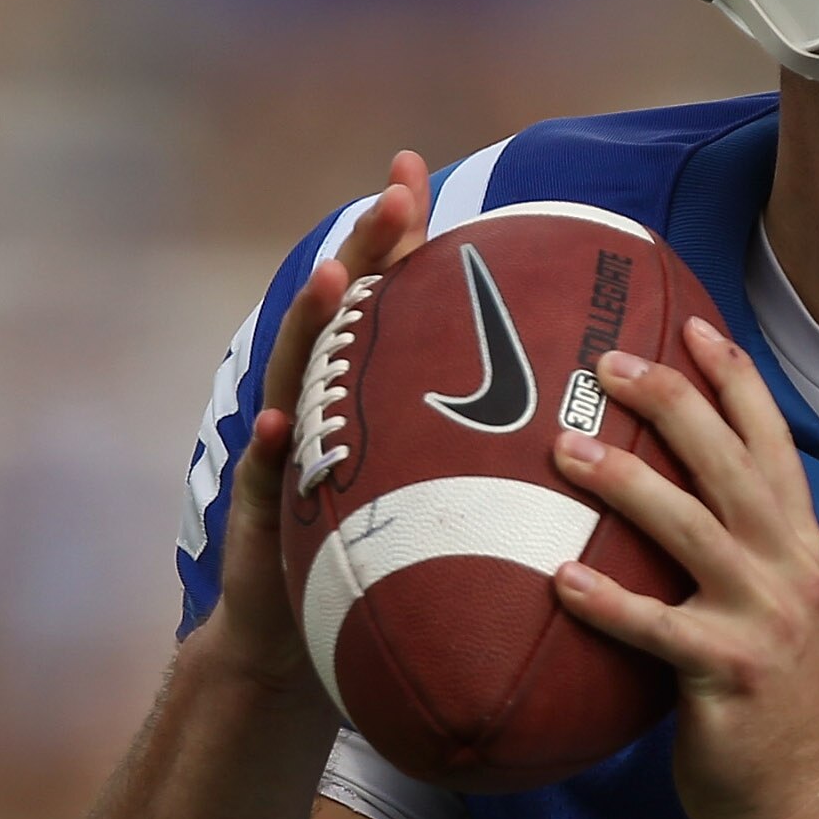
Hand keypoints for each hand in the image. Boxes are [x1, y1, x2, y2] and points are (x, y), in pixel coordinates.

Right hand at [207, 153, 432, 696]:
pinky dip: (265, 448)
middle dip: (364, 251)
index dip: (392, 237)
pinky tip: (270, 422)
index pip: (379, 300)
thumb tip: (560, 410)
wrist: (300, 646)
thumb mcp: (428, 493)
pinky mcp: (259, 513)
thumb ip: (464, 448)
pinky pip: (263, 477)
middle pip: (338, 315)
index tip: (413, 172)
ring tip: (337, 281)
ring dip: (313, 325)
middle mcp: (314, 408)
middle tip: (396, 198)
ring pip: (295, 378)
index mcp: (357, 395)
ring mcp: (279, 452)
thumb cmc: (376, 561)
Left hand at [550, 318, 818, 818]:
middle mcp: (790, 567)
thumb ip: (742, 557)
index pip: (771, 442)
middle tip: (608, 362)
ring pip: (691, 527)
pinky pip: (656, 628)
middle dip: (671, 402)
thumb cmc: (778, 708)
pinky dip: (607, 601)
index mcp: (803, 546)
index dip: (733, 380)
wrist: (811, 800)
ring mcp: (764, 618)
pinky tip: (559, 581)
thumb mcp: (780, 612)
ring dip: (624, 482)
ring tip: (562, 449)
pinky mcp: (729, 673)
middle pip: (729, 462)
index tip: (690, 324)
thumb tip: (669, 505)